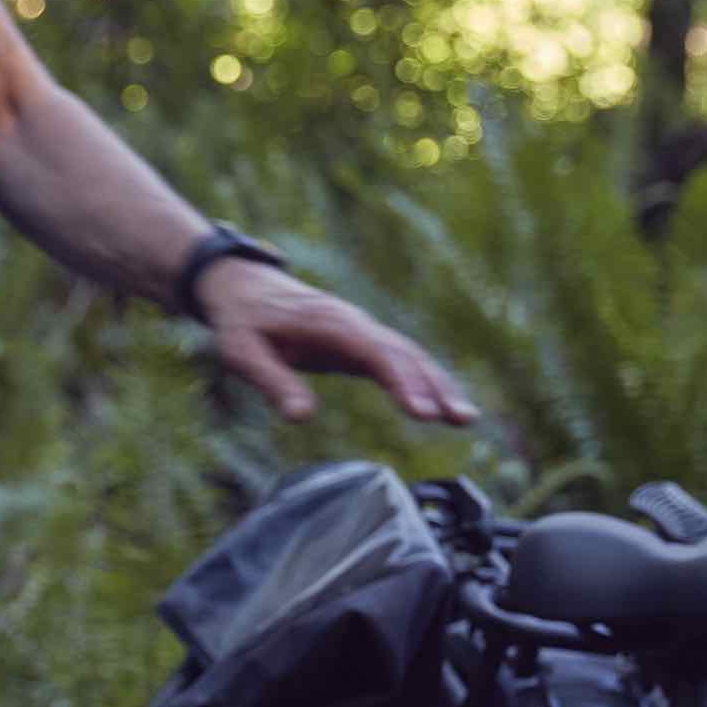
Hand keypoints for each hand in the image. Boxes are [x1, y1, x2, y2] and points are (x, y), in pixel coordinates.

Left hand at [194, 260, 478, 426]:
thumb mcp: (243, 352)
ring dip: (440, 385)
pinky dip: (426, 381)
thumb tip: (302, 416)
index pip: (375, 352)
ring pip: (410, 356)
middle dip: (435, 386)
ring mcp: (362, 331)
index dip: (402, 381)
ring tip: (465, 419)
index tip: (422, 412)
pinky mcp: (362, 342)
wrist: (242, 287)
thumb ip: (273, 381)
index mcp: (330, 322)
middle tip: (460, 419)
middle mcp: (355, 323)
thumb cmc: (241, 321)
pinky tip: (443, 406)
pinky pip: (401, 360)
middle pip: (404, 354)